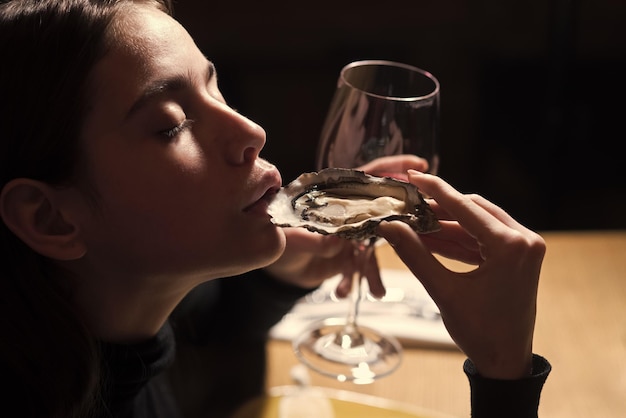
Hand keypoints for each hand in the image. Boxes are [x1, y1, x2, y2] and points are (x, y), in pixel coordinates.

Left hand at [265, 155, 428, 296]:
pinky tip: (342, 293)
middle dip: (401, 221)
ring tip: (376, 292)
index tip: (418, 165)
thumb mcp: (288, 237)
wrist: (275, 267)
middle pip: (382, 211)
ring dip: (374, 272)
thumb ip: (310, 239)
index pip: (367, 176)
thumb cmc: (277, 239)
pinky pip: (358, 272)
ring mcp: (351, 237)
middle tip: (418, 232)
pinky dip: (353, 284)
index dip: (392, 168)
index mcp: (335, 197)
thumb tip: (334, 244)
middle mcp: (348, 214)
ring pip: (373, 251)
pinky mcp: (348, 259)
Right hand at [377, 171, 545, 378]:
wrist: (506, 361)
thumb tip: (389, 227)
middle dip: (439, 208)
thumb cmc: (480, 332)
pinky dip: (458, 240)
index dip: (435, 191)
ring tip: (414, 224)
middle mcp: (524, 240)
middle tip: (409, 205)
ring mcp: (524, 247)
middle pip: (473, 210)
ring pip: (477, 223)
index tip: (413, 177)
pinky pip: (483, 239)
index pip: (465, 208)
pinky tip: (431, 238)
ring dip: (446, 225)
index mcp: (511, 246)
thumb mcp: (443, 291)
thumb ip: (415, 254)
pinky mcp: (518, 256)